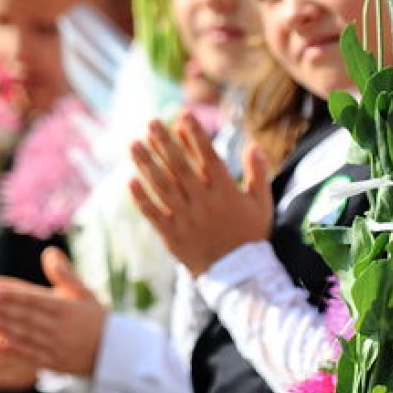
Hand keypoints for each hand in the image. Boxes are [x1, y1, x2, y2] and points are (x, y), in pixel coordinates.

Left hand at [0, 248, 106, 376]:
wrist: (117, 352)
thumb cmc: (97, 319)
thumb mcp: (84, 293)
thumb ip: (65, 274)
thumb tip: (48, 252)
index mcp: (66, 307)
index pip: (32, 297)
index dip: (10, 292)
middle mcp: (60, 326)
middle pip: (25, 315)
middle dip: (0, 307)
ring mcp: (57, 346)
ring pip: (25, 334)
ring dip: (2, 326)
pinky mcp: (55, 362)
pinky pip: (31, 355)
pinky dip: (14, 349)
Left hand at [129, 113, 272, 274]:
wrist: (239, 277)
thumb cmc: (251, 236)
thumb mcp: (262, 204)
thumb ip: (258, 174)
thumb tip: (254, 145)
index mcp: (225, 191)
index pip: (207, 156)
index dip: (194, 135)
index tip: (182, 115)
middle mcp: (203, 202)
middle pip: (180, 167)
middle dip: (164, 142)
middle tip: (151, 122)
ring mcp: (186, 219)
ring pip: (162, 187)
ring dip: (146, 164)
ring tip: (133, 144)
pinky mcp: (172, 235)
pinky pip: (154, 214)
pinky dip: (142, 198)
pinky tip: (130, 180)